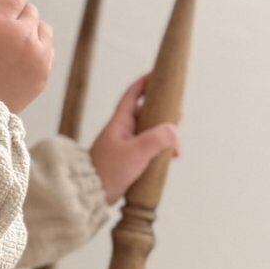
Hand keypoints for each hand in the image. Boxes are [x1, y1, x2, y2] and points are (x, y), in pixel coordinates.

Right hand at [0, 0, 53, 113]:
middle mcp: (23, 34)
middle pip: (30, 10)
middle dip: (18, 14)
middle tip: (4, 25)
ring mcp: (37, 55)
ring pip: (43, 29)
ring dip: (32, 31)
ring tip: (16, 44)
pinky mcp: (43, 72)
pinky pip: (47, 52)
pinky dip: (37, 51)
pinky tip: (21, 60)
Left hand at [87, 72, 181, 203]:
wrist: (92, 193)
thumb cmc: (109, 170)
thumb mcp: (136, 153)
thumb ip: (156, 139)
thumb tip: (174, 129)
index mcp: (119, 122)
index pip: (132, 96)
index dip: (144, 84)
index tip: (157, 75)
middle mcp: (122, 130)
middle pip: (146, 114)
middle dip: (163, 115)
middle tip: (178, 117)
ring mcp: (126, 145)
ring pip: (150, 133)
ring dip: (165, 138)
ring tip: (176, 149)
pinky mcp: (130, 159)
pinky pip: (149, 148)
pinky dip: (161, 151)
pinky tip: (169, 159)